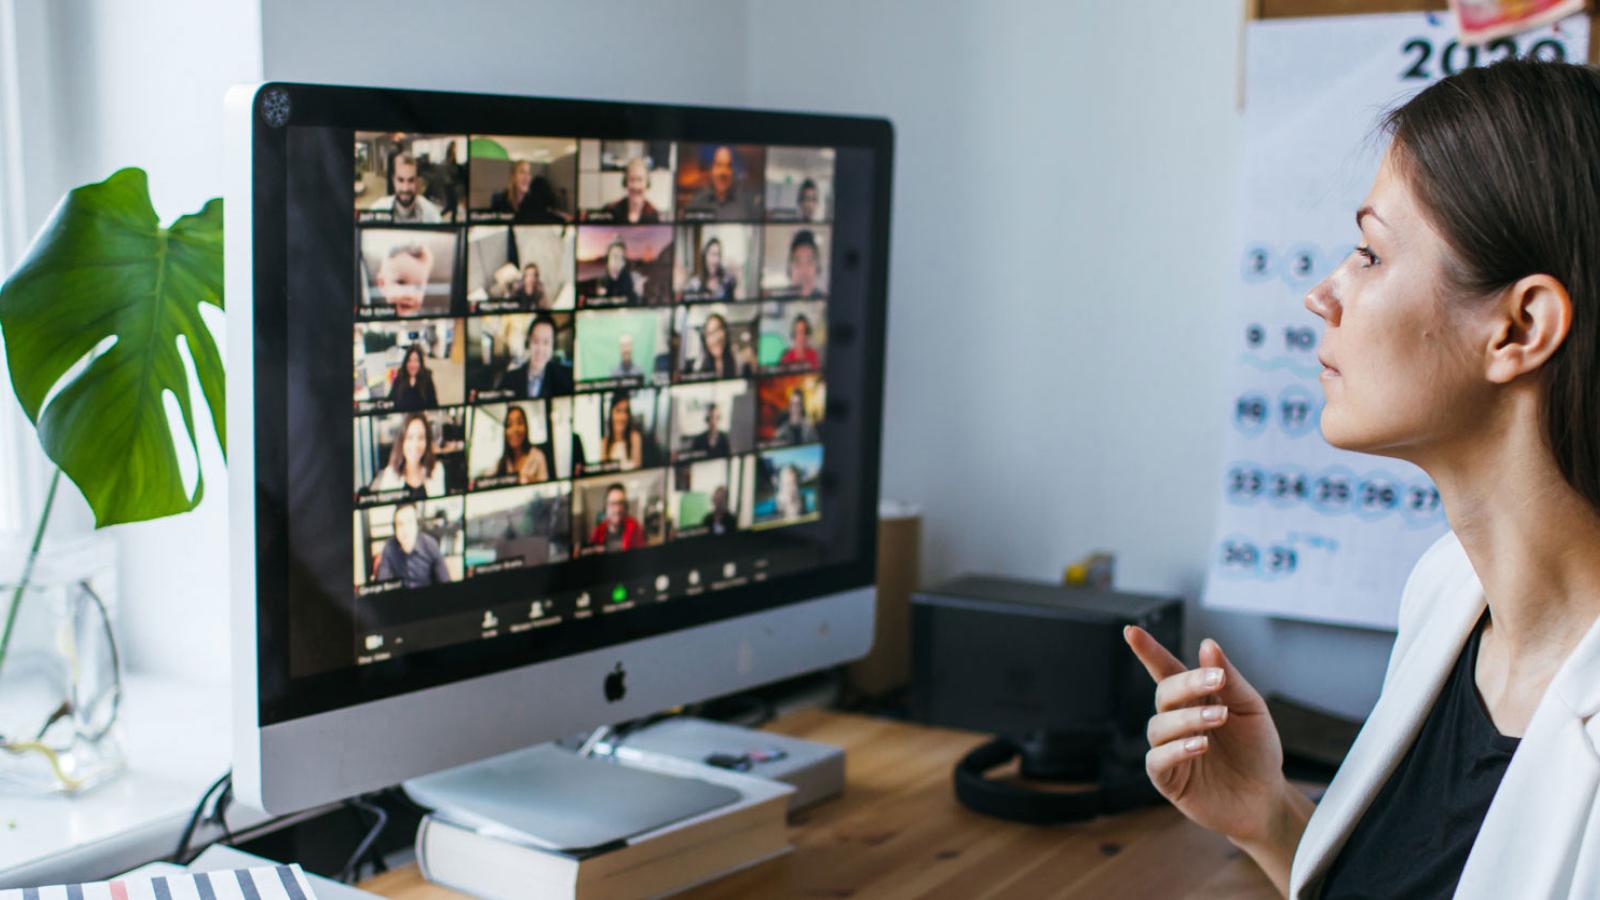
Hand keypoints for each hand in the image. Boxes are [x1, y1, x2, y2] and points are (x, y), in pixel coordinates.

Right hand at [1123, 626, 1288, 846]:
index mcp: (1194, 698)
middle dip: (1186, 684)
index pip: (1166, 669)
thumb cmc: (1257, 750)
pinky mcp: (1168, 779)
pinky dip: (1175, 750)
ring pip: (1158, 726)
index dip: (1147, 651)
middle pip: (1164, 693)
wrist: (1266, 797)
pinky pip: (1157, 760)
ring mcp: (1170, 749)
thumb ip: (1228, 679)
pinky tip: (1199, 746)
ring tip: (1218, 720)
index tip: (1132, 630)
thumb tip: (1207, 644)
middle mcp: (1177, 720)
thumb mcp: (1250, 708)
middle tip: (1216, 682)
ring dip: (1187, 719)